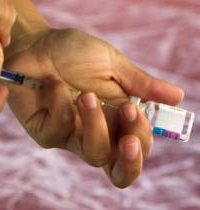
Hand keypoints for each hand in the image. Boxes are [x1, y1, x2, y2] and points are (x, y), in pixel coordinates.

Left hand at [0, 28, 182, 186]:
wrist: (36, 45)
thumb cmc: (73, 53)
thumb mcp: (111, 64)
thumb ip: (140, 84)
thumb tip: (178, 97)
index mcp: (115, 118)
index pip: (137, 146)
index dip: (142, 139)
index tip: (136, 111)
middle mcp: (95, 132)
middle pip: (118, 169)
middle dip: (129, 158)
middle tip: (129, 139)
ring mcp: (69, 136)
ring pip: (93, 154)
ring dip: (95, 123)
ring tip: (85, 94)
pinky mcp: (45, 133)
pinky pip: (59, 130)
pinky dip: (60, 102)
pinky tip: (52, 83)